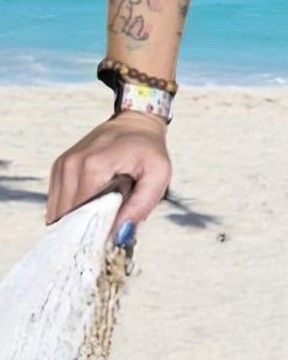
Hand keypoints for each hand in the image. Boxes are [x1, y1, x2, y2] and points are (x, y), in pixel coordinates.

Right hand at [46, 111, 171, 243]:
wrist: (136, 122)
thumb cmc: (149, 150)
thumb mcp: (158, 175)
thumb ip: (141, 207)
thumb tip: (118, 236)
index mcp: (92, 166)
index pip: (82, 217)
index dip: (95, 233)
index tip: (110, 236)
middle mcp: (71, 164)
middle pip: (67, 217)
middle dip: (86, 229)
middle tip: (108, 226)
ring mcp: (62, 165)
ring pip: (59, 213)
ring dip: (78, 220)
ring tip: (102, 211)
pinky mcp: (59, 167)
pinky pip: (57, 203)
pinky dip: (72, 210)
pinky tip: (92, 204)